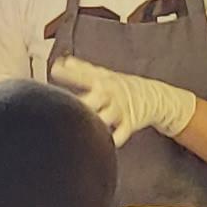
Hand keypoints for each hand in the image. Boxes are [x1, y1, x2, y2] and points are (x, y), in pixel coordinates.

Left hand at [51, 57, 196, 149]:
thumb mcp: (103, 74)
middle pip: (95, 97)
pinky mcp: (130, 123)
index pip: (83, 74)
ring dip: (96, 121)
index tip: (54, 70)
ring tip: (84, 127)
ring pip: (106, 116)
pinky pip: (121, 133)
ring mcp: (120, 109)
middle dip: (82, 101)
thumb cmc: (120, 85)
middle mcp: (110, 93)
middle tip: (67, 104)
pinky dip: (113, 139)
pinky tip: (104, 144)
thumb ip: (82, 70)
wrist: (152, 96)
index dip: (69, 73)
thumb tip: (64, 62)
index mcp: (101, 80)